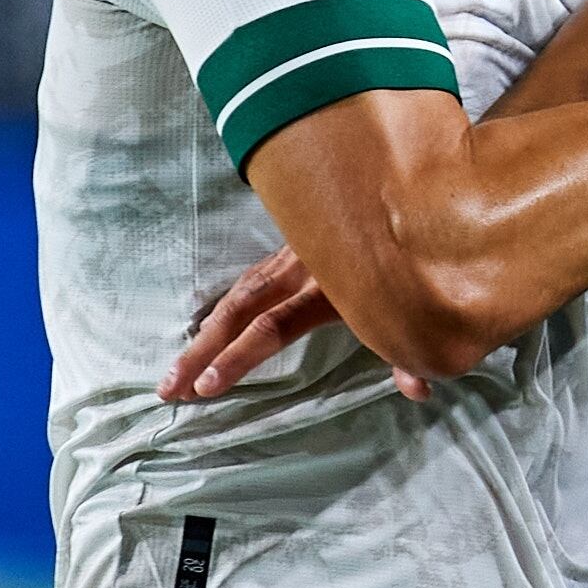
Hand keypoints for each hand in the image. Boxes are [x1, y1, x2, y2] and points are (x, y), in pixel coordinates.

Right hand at [164, 248, 429, 402]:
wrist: (404, 197)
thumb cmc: (412, 259)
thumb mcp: (417, 307)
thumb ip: (413, 352)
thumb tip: (419, 390)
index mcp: (330, 287)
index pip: (273, 327)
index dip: (239, 357)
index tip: (207, 386)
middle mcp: (302, 270)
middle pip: (240, 312)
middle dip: (201, 353)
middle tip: (169, 389)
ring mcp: (290, 256)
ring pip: (236, 295)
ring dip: (203, 336)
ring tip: (173, 374)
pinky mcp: (288, 248)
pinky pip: (246, 281)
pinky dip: (221, 310)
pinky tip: (202, 335)